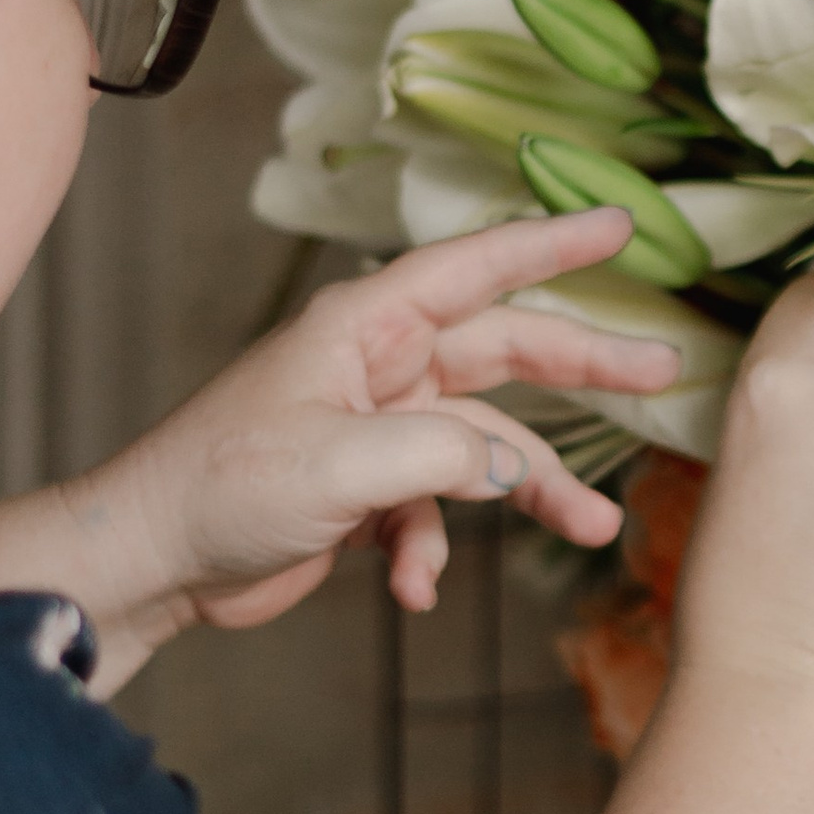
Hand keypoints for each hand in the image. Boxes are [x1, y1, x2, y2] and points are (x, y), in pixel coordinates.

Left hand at [0, 211, 676, 683]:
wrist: (152, 561)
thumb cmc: (220, 488)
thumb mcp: (342, 466)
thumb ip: (445, 457)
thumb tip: (519, 470)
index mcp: (365, 327)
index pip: (477, 268)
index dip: (554, 243)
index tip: (622, 224)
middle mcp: (378, 366)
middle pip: (505, 353)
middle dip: (584, 369)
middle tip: (661, 374)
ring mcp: (375, 428)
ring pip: (486, 446)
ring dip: (531, 491)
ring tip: (594, 527)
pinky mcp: (367, 489)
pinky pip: (435, 508)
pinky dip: (434, 549)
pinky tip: (414, 589)